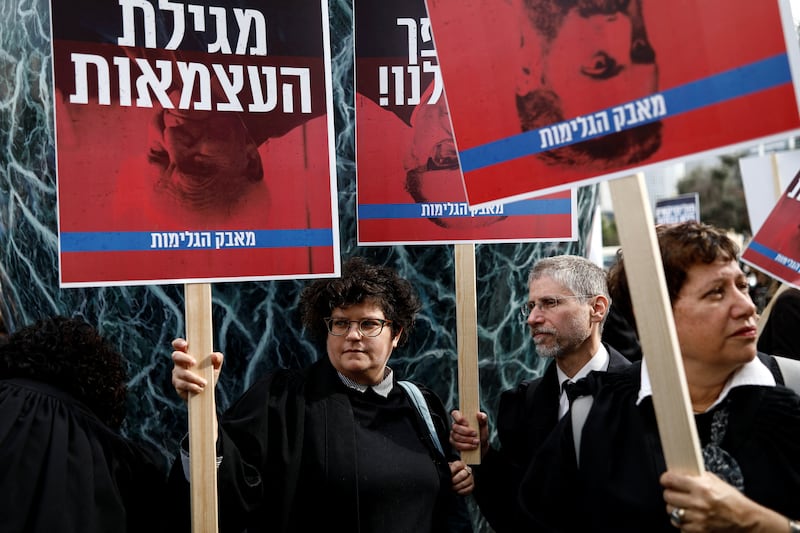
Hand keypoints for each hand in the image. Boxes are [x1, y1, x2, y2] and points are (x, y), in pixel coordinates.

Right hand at [171, 337, 223, 401]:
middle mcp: (180, 363)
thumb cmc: (209, 374)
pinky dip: (191, 386)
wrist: (206, 392)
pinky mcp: (178, 385)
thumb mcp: (215, 366)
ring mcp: (177, 374)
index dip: (179, 343)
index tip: (185, 345)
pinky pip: (182, 384)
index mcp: (187, 354)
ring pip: (181, 373)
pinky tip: (199, 389)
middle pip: (176, 356)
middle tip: (194, 363)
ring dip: (193, 378)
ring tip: (204, 383)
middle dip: (184, 358)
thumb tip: (214, 355)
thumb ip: (217, 359)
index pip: (178, 345)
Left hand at [449, 460, 473, 495]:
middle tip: (450, 483)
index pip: (457, 465)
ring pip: (467, 481)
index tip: (448, 475)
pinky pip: (469, 488)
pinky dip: (462, 491)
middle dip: (455, 480)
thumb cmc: (451, 474)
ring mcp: (470, 477)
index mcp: (460, 464)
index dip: (452, 471)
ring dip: (458, 486)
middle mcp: (467, 470)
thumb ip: (448, 470)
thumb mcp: (448, 470)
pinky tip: (457, 491)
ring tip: (453, 488)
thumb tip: (446, 472)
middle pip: (463, 474)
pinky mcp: (472, 485)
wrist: (454, 480)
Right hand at [450, 409, 489, 457]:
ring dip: (467, 440)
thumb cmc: (481, 432)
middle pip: (455, 427)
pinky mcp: (454, 443)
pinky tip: (472, 446)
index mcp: (462, 418)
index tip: (467, 423)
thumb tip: (479, 414)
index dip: (458, 418)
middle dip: (466, 431)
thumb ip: (483, 418)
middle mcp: (456, 425)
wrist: (481, 445)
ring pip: (456, 436)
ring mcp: (454, 434)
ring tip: (476, 441)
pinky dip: (466, 446)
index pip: (455, 414)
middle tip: (475, 434)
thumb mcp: (484, 425)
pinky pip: (457, 445)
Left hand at [660, 470, 788, 531]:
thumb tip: (680, 473)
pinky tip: (691, 518)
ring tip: (684, 507)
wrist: (746, 521)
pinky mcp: (698, 531)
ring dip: (675, 509)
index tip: (666, 480)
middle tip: (676, 494)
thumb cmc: (733, 501)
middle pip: (668, 496)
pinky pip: (680, 526)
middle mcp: (698, 503)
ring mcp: (697, 519)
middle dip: (671, 494)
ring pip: (671, 512)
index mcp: (702, 488)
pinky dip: (683, 523)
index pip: (671, 480)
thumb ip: (697, 477)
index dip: (666, 479)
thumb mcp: (716, 482)